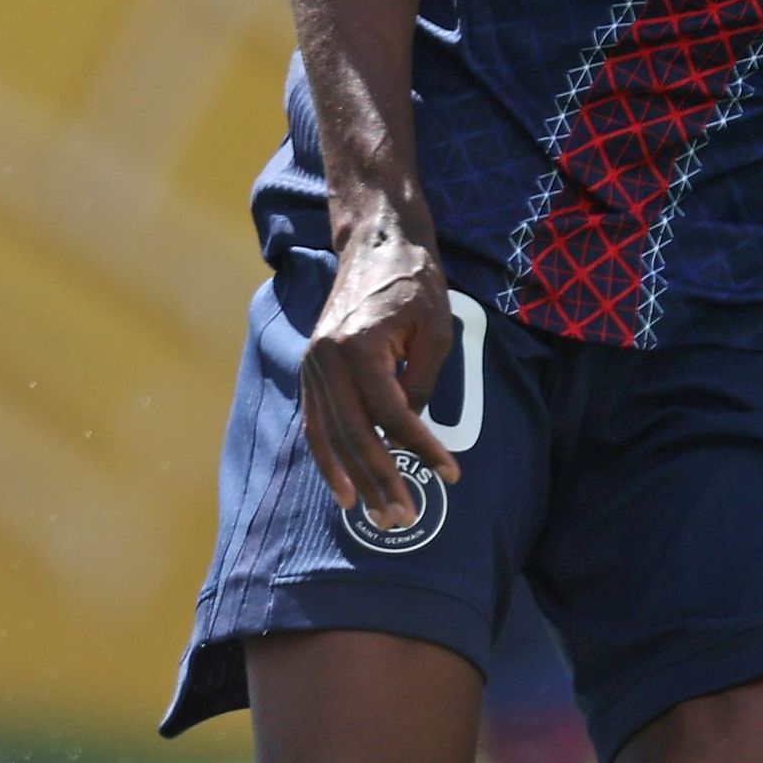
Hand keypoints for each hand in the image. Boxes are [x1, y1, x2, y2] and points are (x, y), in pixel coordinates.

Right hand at [298, 222, 459, 529]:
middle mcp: (327, 359)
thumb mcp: (436, 330)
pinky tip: (342, 491)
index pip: (393, 414)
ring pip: (331, 437)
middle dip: (382, 481)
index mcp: (360, 346)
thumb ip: (422, 382)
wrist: (376, 245)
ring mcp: (313, 365)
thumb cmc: (413, 283)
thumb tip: (407, 430)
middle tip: (405, 517)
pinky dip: (328, 460)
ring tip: (377, 517)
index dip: (423, 449)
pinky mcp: (311, 370)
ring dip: (354, 481)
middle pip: (356, 435)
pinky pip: (316, 425)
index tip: (450, 474)